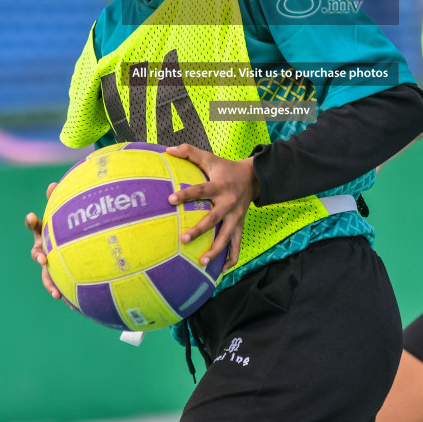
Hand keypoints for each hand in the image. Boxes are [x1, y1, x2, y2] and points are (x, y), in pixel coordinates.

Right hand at [24, 181, 61, 299]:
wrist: (72, 252)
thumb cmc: (65, 230)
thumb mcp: (65, 217)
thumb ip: (60, 201)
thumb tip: (54, 183)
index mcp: (43, 233)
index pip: (34, 226)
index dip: (32, 221)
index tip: (33, 216)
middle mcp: (43, 249)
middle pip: (37, 253)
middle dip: (39, 255)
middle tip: (44, 257)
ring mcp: (50, 265)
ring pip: (46, 275)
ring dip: (49, 283)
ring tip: (55, 292)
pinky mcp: (58, 277)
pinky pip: (60, 286)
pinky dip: (63, 293)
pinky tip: (71, 304)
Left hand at [165, 144, 255, 270]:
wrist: (255, 178)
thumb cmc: (226, 169)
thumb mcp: (210, 158)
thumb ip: (189, 152)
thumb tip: (168, 150)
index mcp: (219, 186)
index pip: (201, 190)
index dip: (186, 194)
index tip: (170, 200)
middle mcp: (229, 203)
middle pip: (214, 219)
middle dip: (200, 229)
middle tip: (184, 239)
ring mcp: (236, 217)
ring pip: (227, 237)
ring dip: (215, 251)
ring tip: (201, 262)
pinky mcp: (240, 226)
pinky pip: (237, 246)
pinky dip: (230, 259)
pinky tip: (219, 271)